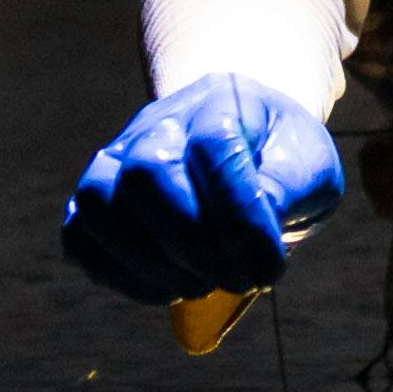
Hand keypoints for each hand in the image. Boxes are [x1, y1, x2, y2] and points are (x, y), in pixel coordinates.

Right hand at [62, 72, 346, 300]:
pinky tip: (167, 288)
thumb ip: (291, 187)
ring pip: (99, 202)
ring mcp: (119, 159)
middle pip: (146, 171)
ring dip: (149, 262)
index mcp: (219, 103)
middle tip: (237, 279)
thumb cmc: (281, 159)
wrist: (247, 144)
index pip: (212, 146)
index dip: (240, 215)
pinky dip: (119, 275)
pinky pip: (81, 237)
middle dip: (190, 242)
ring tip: (200, 285)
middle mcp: (158, 124)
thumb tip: (253, 228)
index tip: (271, 267)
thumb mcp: (311, 166)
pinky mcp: (98, 200)